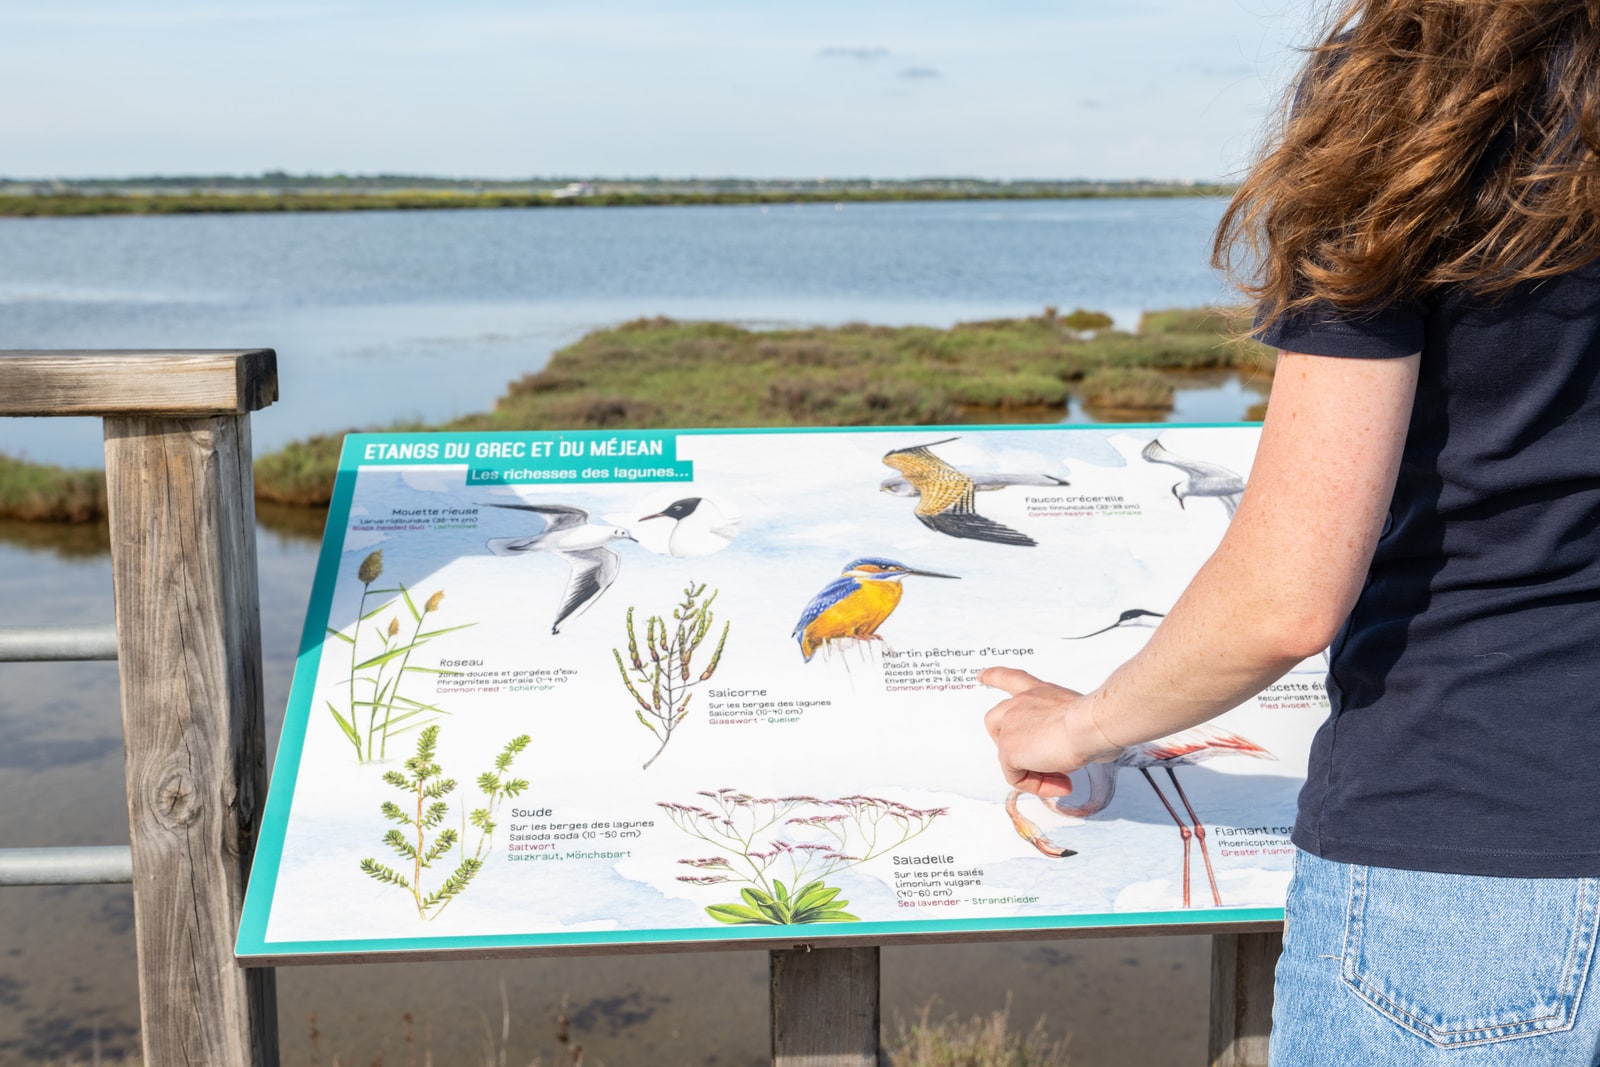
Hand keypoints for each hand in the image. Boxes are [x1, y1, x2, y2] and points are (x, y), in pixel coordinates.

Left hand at [980, 666, 1123, 796]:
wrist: (1092, 723)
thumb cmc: (1098, 719)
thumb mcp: (1083, 719)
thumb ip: (1071, 731)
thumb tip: (1075, 751)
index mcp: (1040, 692)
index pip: (1011, 679)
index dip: (995, 677)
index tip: (982, 676)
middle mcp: (1021, 704)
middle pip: (996, 721)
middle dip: (1008, 742)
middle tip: (1039, 760)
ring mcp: (1011, 726)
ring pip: (1007, 755)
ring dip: (1032, 772)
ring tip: (1061, 779)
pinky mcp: (1008, 750)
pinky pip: (1015, 777)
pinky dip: (1036, 785)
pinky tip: (1061, 783)